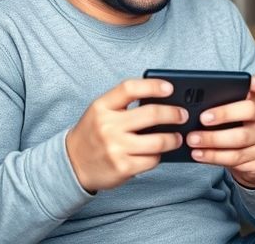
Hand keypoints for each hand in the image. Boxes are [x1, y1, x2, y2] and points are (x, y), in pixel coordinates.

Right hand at [66, 79, 186, 192]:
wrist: (71, 164)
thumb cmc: (94, 133)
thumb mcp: (102, 112)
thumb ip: (125, 104)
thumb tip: (165, 100)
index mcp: (102, 107)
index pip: (129, 88)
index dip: (153, 86)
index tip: (170, 88)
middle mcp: (107, 126)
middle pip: (152, 114)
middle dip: (174, 114)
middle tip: (183, 115)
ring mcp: (115, 148)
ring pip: (158, 141)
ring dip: (173, 139)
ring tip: (177, 137)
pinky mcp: (122, 167)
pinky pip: (152, 160)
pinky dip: (159, 156)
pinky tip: (157, 153)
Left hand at [188, 75, 254, 188]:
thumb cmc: (245, 122)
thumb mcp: (245, 105)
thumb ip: (244, 91)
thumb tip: (253, 81)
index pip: (249, 108)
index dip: (226, 112)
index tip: (204, 116)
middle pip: (241, 135)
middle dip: (214, 137)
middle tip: (192, 135)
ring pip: (236, 153)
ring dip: (211, 150)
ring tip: (193, 145)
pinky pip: (234, 164)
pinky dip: (214, 159)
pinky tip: (200, 155)